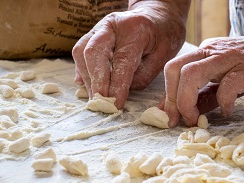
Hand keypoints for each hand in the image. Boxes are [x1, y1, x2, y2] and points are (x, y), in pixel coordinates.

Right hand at [72, 1, 186, 108]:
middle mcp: (111, 24)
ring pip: (82, 52)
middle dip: (96, 81)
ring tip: (96, 99)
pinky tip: (88, 87)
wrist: (156, 17)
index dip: (117, 84)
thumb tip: (119, 93)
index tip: (116, 104)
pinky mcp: (91, 36)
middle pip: (94, 52)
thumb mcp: (163, 57)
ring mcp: (98, 28)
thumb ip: (143, 75)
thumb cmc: (162, 37)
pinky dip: (83, 72)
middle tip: (101, 102)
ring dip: (87, 79)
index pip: (122, 59)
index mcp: (134, 28)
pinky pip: (80, 53)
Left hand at [163, 27, 243, 126]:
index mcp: (205, 53)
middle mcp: (213, 52)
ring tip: (196, 119)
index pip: (173, 71)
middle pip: (175, 69)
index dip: (167, 97)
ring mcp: (231, 58)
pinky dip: (223, 103)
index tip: (170, 118)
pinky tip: (228, 112)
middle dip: (172, 99)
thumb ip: (205, 95)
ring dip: (187, 101)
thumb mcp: (226, 81)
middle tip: (179, 121)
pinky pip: (228, 86)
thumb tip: (182, 113)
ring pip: (193, 74)